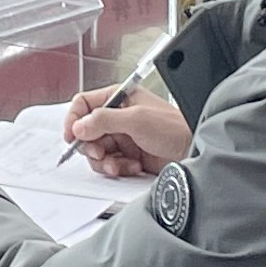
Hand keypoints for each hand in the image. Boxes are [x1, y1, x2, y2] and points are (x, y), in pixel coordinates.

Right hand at [65, 82, 189, 177]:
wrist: (194, 151)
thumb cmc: (175, 128)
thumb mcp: (136, 120)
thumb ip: (104, 120)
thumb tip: (79, 126)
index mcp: (119, 98)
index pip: (84, 104)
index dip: (74, 119)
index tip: (71, 136)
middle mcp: (118, 116)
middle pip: (86, 131)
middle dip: (91, 145)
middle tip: (100, 153)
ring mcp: (123, 137)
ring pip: (96, 151)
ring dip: (105, 161)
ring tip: (118, 165)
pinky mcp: (128, 155)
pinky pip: (110, 164)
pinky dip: (117, 168)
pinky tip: (131, 167)